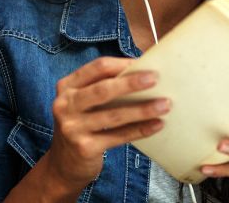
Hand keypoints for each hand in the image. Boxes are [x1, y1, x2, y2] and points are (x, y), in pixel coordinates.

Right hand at [44, 57, 169, 192]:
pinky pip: (118, 136)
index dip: (122, 64)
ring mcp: (73, 128)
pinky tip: (157, 125)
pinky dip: (140, 130)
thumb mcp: (84, 101)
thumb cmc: (83, 124)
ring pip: (114, 115)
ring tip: (165, 104)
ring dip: (142, 109)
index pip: (98, 67)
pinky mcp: (84, 148)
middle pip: (103, 89)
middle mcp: (65, 105)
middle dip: (131, 83)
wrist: (63, 165)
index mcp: (67, 86)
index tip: (145, 63)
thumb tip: (143, 72)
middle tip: (156, 78)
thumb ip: (104, 86)